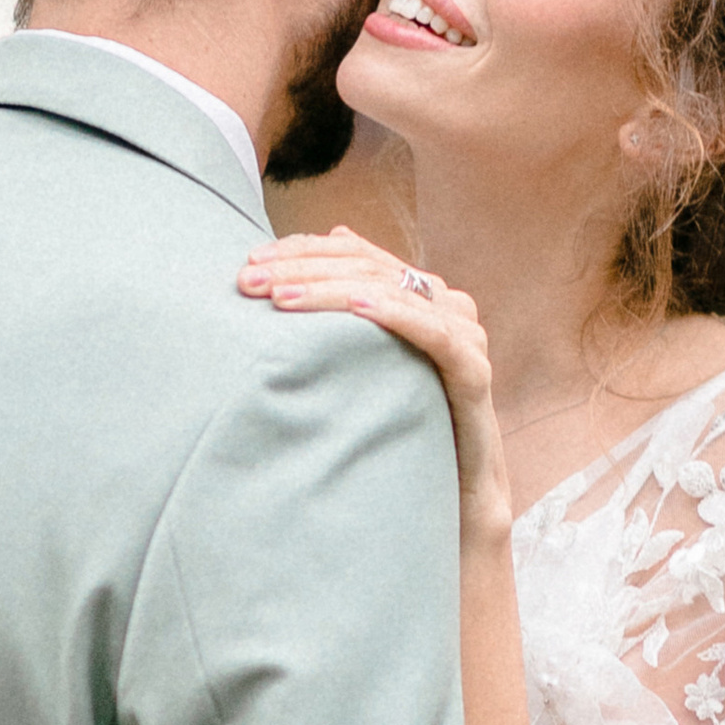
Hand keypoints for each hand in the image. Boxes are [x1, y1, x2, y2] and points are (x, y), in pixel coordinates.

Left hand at [238, 231, 511, 542]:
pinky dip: (394, 314)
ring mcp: (465, 334)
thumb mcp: (365, 361)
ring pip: (392, 292)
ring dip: (331, 290)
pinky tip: (356, 306)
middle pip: (367, 267)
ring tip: (282, 297)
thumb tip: (335, 232)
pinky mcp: (475, 370)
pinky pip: (434, 333)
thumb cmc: (403, 426)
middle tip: (249, 283)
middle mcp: (446, 303)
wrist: (456, 492)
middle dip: (302, 270)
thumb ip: (353, 304)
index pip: (355, 252)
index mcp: (419, 292)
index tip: (249, 261)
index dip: (301, 249)